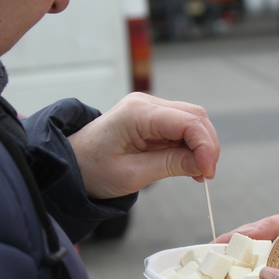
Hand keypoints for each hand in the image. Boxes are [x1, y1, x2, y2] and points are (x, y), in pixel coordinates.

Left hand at [68, 93, 218, 198]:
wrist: (71, 164)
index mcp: (137, 113)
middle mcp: (146, 104)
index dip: (205, 146)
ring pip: (192, 121)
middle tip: (206, 174)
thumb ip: (171, 165)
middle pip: (195, 117)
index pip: (188, 122)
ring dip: (201, 146)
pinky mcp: (152, 119)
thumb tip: (203, 165)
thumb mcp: (132, 174)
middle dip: (207, 145)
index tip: (208, 173)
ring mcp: (150, 109)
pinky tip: (191, 166)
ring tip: (198, 173)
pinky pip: (182, 128)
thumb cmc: (93, 170)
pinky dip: (191, 146)